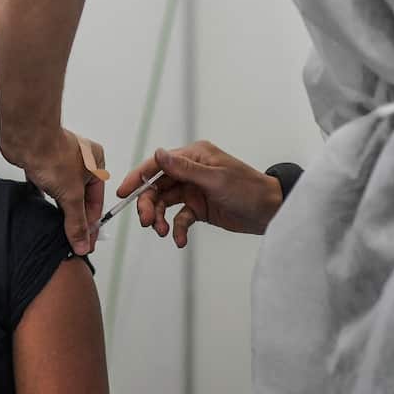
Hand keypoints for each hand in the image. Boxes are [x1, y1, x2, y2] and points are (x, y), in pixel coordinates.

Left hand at [8, 127, 107, 256]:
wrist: (26, 138)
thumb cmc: (53, 154)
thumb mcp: (71, 195)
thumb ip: (76, 222)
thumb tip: (81, 242)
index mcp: (96, 164)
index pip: (96, 201)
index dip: (91, 225)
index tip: (85, 243)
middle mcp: (80, 162)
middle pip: (80, 198)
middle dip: (75, 219)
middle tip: (71, 241)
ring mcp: (60, 162)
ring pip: (63, 192)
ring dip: (60, 209)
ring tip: (57, 230)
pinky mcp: (42, 164)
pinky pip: (46, 186)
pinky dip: (45, 198)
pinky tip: (42, 211)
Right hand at [116, 141, 282, 247]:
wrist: (270, 212)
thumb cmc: (248, 189)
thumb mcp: (215, 178)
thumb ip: (184, 168)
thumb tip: (158, 153)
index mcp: (193, 156)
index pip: (158, 164)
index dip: (138, 177)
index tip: (123, 192)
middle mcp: (190, 171)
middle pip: (158, 187)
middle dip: (149, 204)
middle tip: (147, 222)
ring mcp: (193, 190)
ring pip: (166, 203)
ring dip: (161, 218)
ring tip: (163, 232)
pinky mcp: (198, 208)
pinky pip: (180, 218)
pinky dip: (177, 229)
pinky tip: (179, 240)